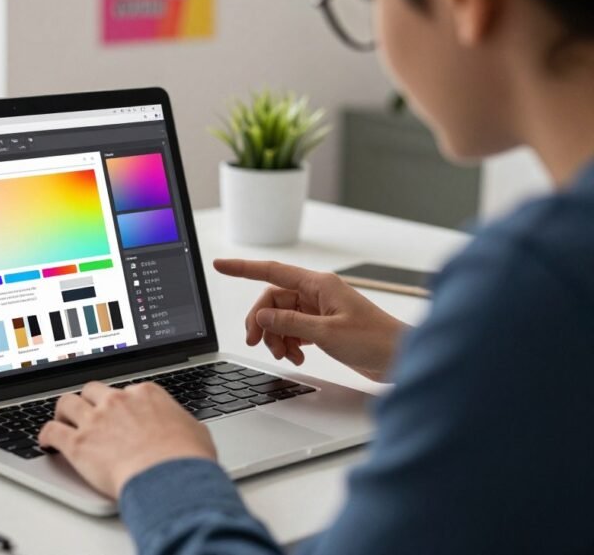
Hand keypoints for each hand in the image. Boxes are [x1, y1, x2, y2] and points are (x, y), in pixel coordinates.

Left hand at [38, 381, 215, 498]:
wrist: (170, 477)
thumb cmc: (187, 458)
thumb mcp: (196, 432)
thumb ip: (183, 424)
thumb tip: (187, 430)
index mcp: (145, 394)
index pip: (125, 390)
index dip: (120, 403)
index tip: (118, 411)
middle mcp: (117, 401)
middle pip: (92, 390)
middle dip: (89, 400)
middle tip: (88, 413)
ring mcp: (95, 420)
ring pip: (67, 403)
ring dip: (64, 411)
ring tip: (62, 420)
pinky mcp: (78, 444)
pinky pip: (52, 431)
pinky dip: (46, 435)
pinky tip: (46, 441)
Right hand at [214, 259, 407, 381]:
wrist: (401, 358)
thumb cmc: (375, 340)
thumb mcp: (327, 333)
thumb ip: (290, 323)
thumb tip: (262, 317)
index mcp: (318, 284)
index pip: (271, 271)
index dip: (243, 268)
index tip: (220, 265)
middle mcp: (317, 293)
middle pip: (272, 301)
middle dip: (261, 322)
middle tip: (255, 342)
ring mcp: (320, 310)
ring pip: (281, 318)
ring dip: (276, 337)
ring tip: (286, 355)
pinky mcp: (324, 326)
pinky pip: (294, 329)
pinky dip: (290, 343)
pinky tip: (298, 356)